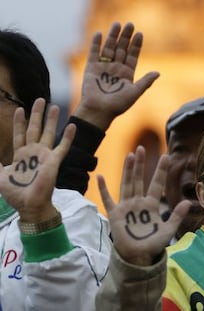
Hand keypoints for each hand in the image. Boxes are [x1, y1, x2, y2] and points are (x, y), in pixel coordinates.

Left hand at [0, 99, 75, 222]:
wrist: (29, 205)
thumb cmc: (15, 194)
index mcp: (20, 155)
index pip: (20, 134)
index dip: (19, 122)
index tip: (20, 109)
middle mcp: (33, 152)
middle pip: (35, 128)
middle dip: (37, 114)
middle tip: (40, 100)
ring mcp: (44, 156)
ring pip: (49, 133)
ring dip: (52, 120)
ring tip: (55, 106)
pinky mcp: (54, 161)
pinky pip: (63, 147)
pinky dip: (68, 137)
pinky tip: (72, 126)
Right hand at [75, 22, 159, 129]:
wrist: (99, 111)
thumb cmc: (118, 105)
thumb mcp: (135, 93)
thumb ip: (145, 82)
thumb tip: (158, 72)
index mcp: (127, 74)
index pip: (132, 56)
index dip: (136, 45)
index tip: (140, 33)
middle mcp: (116, 69)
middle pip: (121, 49)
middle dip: (125, 37)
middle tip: (130, 24)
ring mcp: (103, 68)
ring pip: (109, 48)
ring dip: (113, 36)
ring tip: (117, 24)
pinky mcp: (91, 68)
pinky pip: (94, 53)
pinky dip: (96, 44)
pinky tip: (99, 34)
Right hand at [98, 146, 189, 265]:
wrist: (138, 257)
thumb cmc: (153, 244)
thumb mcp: (168, 231)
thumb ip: (176, 216)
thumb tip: (187, 203)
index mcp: (152, 204)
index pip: (157, 184)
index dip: (161, 170)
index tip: (166, 156)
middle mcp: (138, 202)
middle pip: (139, 179)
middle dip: (141, 164)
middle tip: (142, 148)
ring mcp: (126, 207)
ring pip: (127, 184)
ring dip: (127, 170)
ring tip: (130, 155)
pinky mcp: (115, 214)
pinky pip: (108, 199)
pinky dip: (103, 189)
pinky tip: (100, 177)